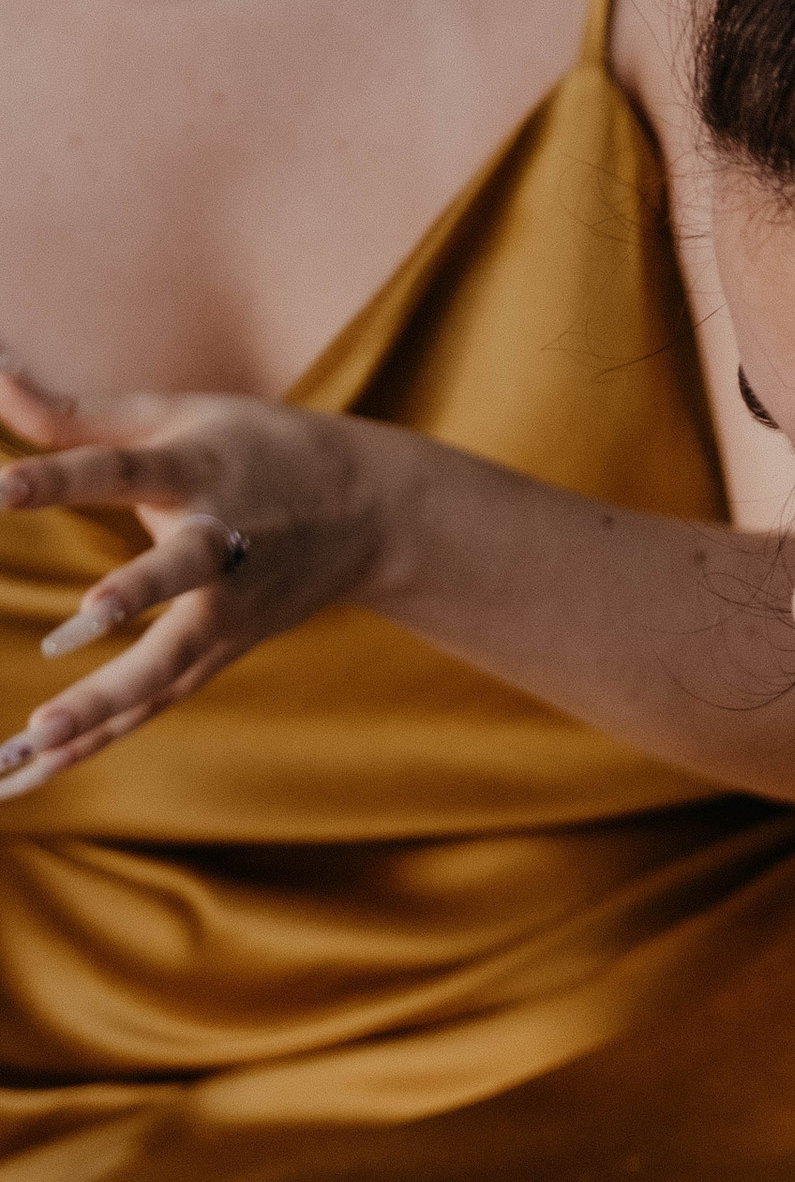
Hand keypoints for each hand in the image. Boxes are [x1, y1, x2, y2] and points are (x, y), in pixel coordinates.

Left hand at [0, 365, 396, 794]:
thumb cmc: (260, 450)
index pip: (120, 472)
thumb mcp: (176, 414)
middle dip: (126, 614)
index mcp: (196, 474)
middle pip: (173, 585)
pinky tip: (45, 767)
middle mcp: (217, 549)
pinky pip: (158, 698)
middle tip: (77, 632)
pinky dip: (106, 734)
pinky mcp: (223, 652)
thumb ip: (78, 414)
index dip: (59, 481)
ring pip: (167, 666)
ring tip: (35, 743)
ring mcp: (226, 613)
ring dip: (104, 708)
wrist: (372, 515)